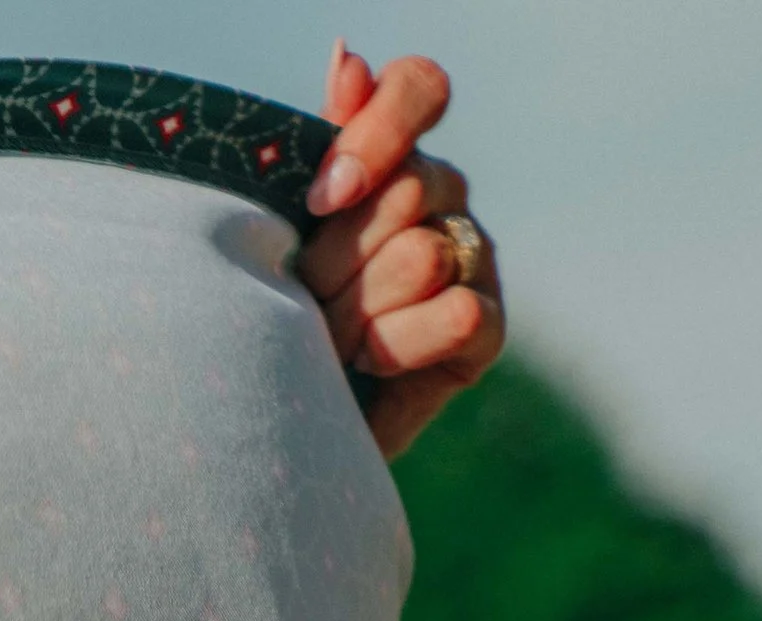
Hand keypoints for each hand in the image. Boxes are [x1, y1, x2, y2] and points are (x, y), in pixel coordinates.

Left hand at [299, 46, 505, 464]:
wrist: (283, 426)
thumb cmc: (275, 319)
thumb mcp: (284, 230)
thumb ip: (319, 144)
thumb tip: (348, 53)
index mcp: (396, 154)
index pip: (419, 89)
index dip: (377, 132)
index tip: (321, 199)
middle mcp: (442, 195)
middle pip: (405, 187)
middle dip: (339, 257)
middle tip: (307, 299)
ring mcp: (471, 257)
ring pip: (422, 254)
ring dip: (358, 312)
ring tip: (330, 342)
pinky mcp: (487, 328)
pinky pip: (455, 314)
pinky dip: (398, 347)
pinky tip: (370, 366)